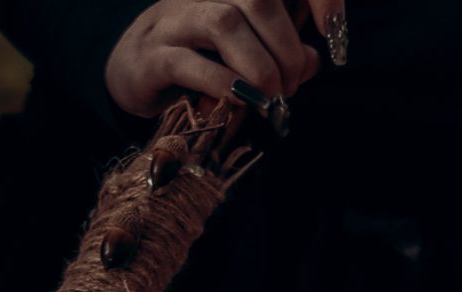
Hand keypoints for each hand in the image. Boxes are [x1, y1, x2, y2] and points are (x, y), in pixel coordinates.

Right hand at [106, 0, 340, 121]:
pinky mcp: (153, 57)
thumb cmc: (193, 57)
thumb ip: (278, 53)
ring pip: (224, 22)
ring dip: (257, 65)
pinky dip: (222, 83)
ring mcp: (175, 20)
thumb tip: (312, 63)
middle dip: (285, 46)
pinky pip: (190, 62)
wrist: (128, 69)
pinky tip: (239, 100)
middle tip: (291, 85)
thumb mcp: (240, 52)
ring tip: (270, 97)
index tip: (333, 29)